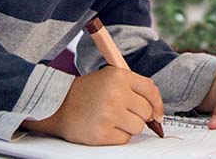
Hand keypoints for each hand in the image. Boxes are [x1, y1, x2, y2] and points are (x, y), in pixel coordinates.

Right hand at [21, 66, 163, 144]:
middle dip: (138, 115)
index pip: (151, 90)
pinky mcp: (102, 132)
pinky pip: (125, 139)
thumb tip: (156, 112)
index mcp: (118, 76)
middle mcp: (115, 93)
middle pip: (146, 111)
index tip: (157, 114)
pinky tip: (104, 127)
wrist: (57, 105)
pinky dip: (117, 136)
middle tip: (122, 113)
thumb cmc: (86, 93)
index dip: (157, 104)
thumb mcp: (109, 78)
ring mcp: (109, 113)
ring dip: (128, 127)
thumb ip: (133, 88)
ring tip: (111, 119)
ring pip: (138, 127)